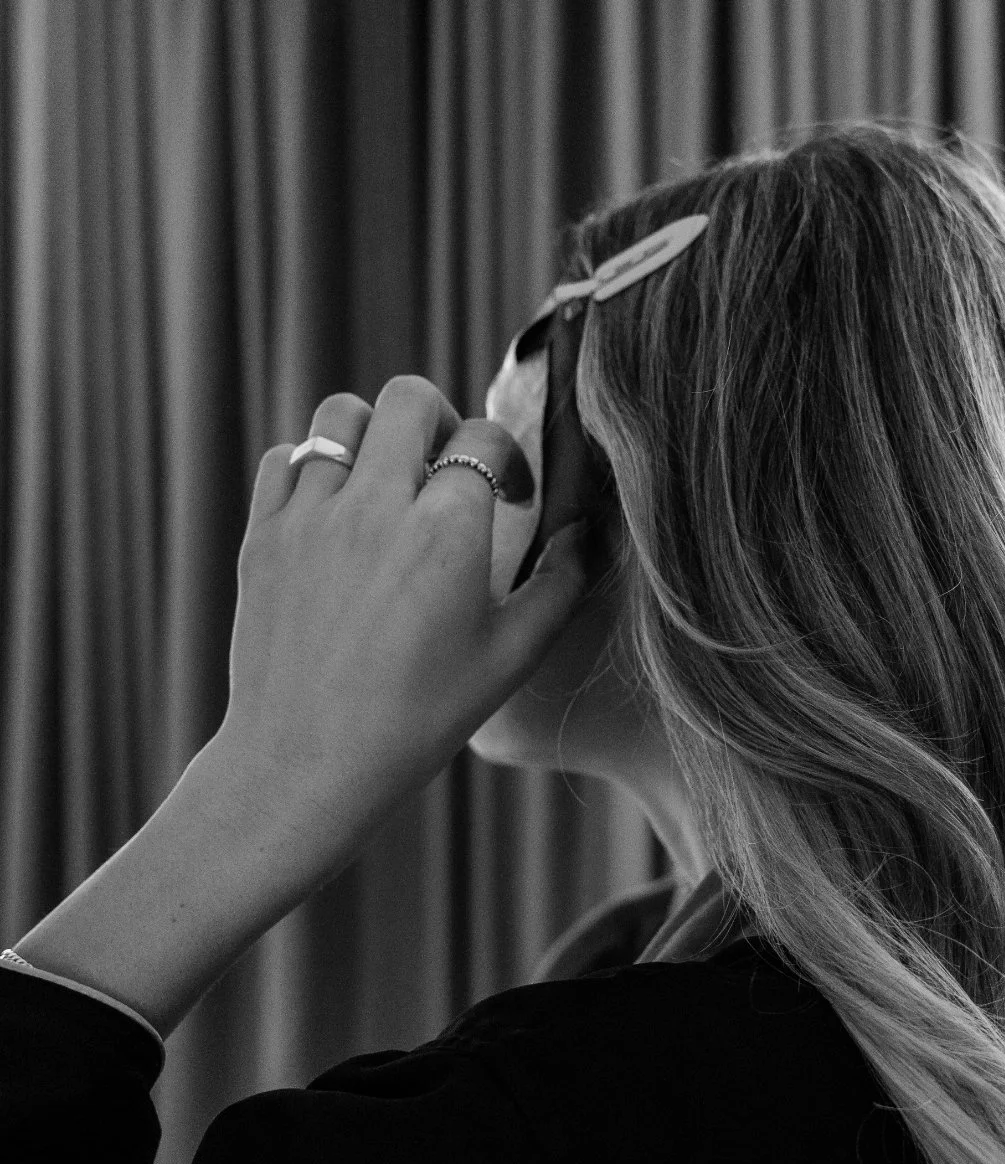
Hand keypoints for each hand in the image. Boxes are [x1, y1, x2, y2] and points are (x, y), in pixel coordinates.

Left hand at [216, 379, 589, 859]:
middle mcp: (377, 507)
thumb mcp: (509, 660)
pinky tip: (333, 510)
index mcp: (447, 533)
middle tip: (447, 468)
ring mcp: (311, 517)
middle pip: (409, 398)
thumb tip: (584, 537)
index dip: (508, 460)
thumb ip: (559, 588)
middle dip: (441, 420)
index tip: (512, 497)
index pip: (483, 439)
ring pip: (340, 415)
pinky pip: (286, 459)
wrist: (306, 765)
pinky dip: (312, 468)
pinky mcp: (263, 535)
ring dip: (372, 434)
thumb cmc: (418, 721)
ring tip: (386, 480)